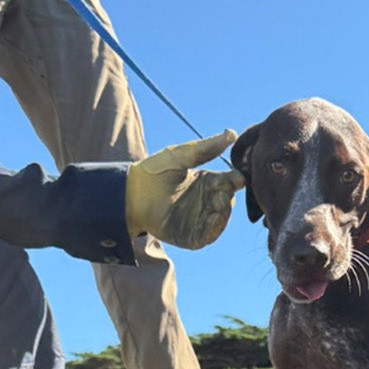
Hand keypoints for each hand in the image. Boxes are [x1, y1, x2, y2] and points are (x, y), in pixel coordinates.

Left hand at [126, 130, 244, 248]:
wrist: (130, 194)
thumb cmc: (154, 170)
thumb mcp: (182, 155)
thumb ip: (207, 148)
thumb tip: (232, 133)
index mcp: (208, 181)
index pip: (231, 181)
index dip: (236, 179)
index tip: (238, 177)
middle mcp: (207, 200)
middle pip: (228, 200)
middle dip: (228, 197)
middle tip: (222, 192)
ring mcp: (200, 218)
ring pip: (221, 219)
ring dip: (223, 214)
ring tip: (218, 206)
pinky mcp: (191, 235)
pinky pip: (208, 235)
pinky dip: (213, 230)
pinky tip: (212, 221)